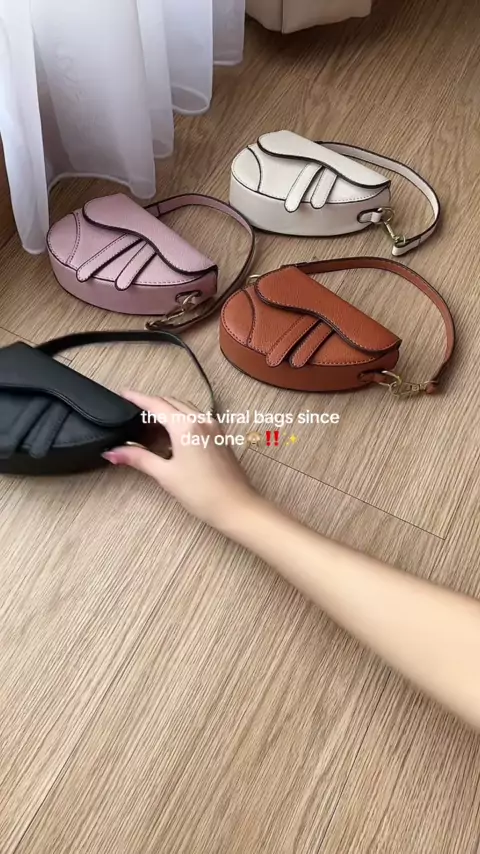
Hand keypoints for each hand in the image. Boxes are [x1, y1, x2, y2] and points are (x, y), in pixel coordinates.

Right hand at [102, 391, 257, 528]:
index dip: (137, 398)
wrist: (236, 506)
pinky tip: (172, 435)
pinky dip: (181, 418)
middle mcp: (201, 420)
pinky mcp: (219, 436)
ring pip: (185, 408)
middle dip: (151, 403)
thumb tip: (114, 452)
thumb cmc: (203, 493)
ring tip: (149, 422)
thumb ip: (138, 458)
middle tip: (132, 411)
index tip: (123, 394)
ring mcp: (213, 427)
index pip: (155, 404)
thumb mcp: (165, 474)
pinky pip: (197, 418)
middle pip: (170, 401)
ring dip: (167, 409)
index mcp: (186, 426)